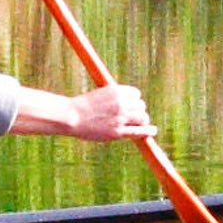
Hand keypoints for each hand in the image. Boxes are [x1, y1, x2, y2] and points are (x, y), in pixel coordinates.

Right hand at [16, 81, 151, 142]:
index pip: (136, 94)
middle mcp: (120, 103)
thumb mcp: (100, 94)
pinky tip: (152, 131)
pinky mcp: (117, 132)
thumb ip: (115, 97)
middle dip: (138, 110)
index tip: (129, 105)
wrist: (71, 117)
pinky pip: (137, 131)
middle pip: (140, 105)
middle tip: (132, 116)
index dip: (134, 100)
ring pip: (141, 117)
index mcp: (116, 91)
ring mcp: (120, 118)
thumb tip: (129, 102)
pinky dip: (147, 132)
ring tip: (142, 123)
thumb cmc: (83, 106)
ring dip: (142, 120)